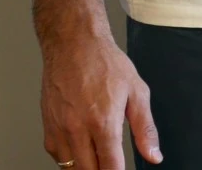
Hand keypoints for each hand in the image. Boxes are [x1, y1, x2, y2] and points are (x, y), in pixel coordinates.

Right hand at [40, 30, 161, 167]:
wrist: (74, 45)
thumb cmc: (106, 64)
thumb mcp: (137, 92)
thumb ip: (145, 128)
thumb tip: (154, 155)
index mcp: (103, 123)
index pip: (110, 168)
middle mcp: (77, 130)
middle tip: (112, 163)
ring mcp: (59, 130)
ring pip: (70, 168)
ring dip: (86, 166)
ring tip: (98, 156)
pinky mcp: (47, 128)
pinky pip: (57, 156)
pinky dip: (70, 158)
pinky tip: (82, 148)